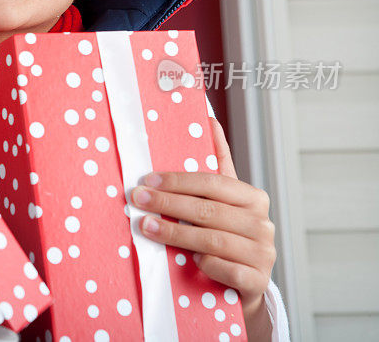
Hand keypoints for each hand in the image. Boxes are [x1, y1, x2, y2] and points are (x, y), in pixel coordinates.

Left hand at [131, 117, 274, 340]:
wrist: (245, 281)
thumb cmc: (226, 232)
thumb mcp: (223, 199)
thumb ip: (217, 163)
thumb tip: (208, 118)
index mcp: (253, 198)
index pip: (212, 183)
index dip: (177, 181)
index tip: (147, 180)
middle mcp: (262, 224)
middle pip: (207, 211)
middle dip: (168, 205)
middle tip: (137, 200)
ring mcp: (262, 254)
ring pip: (213, 240)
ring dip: (175, 234)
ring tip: (146, 227)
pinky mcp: (256, 281)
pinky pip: (226, 270)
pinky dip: (206, 264)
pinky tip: (187, 261)